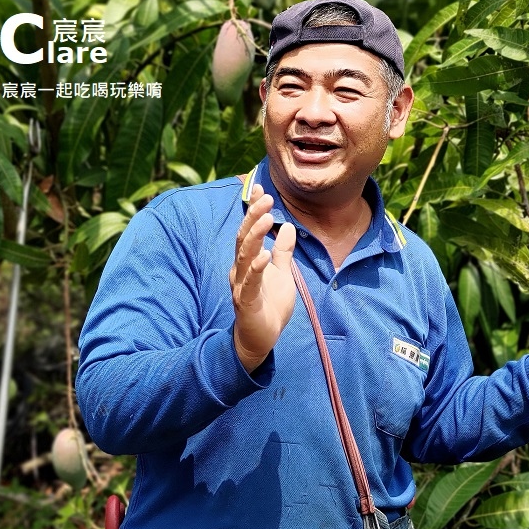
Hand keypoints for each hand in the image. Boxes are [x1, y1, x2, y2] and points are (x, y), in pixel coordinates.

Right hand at [229, 184, 296, 371]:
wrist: (261, 339)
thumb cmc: (270, 305)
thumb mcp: (283, 273)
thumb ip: (283, 251)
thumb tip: (288, 226)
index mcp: (248, 261)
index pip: (249, 231)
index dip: (253, 210)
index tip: (261, 189)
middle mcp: (240, 269)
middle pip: (244, 238)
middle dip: (254, 217)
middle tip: (265, 197)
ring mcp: (241, 285)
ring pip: (244, 256)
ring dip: (255, 236)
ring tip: (267, 219)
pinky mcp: (245, 303)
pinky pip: (249, 284)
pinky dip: (256, 269)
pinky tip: (264, 256)